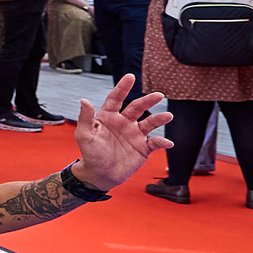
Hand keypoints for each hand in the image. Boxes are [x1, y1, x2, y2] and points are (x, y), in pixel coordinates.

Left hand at [70, 75, 172, 190]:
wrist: (99, 175)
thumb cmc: (89, 154)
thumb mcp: (84, 135)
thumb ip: (85, 118)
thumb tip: (84, 100)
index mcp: (108, 117)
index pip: (116, 98)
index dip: (123, 88)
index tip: (130, 77)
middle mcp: (123, 123)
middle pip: (137, 107)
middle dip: (148, 101)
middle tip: (159, 95)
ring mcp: (134, 135)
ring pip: (150, 123)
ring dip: (159, 119)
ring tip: (168, 116)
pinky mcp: (143, 148)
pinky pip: (155, 143)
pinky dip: (162, 142)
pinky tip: (167, 142)